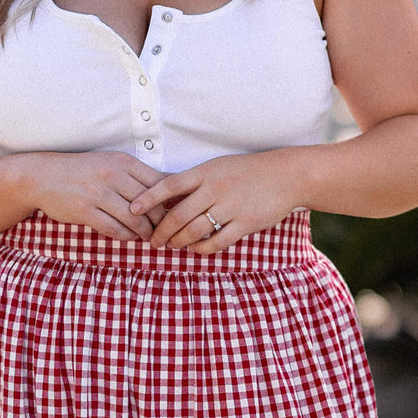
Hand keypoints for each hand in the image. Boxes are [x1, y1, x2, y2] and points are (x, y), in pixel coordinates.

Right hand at [27, 151, 166, 240]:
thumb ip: (138, 175)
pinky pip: (114, 229)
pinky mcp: (85, 211)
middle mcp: (112, 175)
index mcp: (123, 162)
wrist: (44, 176)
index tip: (173, 212)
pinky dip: (126, 236)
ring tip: (148, 236)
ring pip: (134, 219)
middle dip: (161, 221)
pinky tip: (130, 237)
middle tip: (164, 230)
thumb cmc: (84, 171)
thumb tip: (171, 184)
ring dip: (145, 232)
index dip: (170, 201)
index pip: (159, 183)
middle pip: (150, 204)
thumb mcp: (112, 164)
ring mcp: (98, 193)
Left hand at [129, 151, 305, 251]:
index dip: (148, 198)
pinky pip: (216, 242)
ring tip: (171, 246)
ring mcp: (230, 207)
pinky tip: (195, 249)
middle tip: (152, 241)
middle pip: (177, 215)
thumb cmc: (247, 171)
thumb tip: (165, 195)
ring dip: (178, 242)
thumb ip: (194, 181)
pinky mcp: (244, 223)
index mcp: (205, 172)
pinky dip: (201, 249)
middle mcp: (215, 189)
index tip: (132, 210)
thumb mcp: (218, 167)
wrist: (285, 176)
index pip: (168, 185)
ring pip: (194, 231)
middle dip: (161, 232)